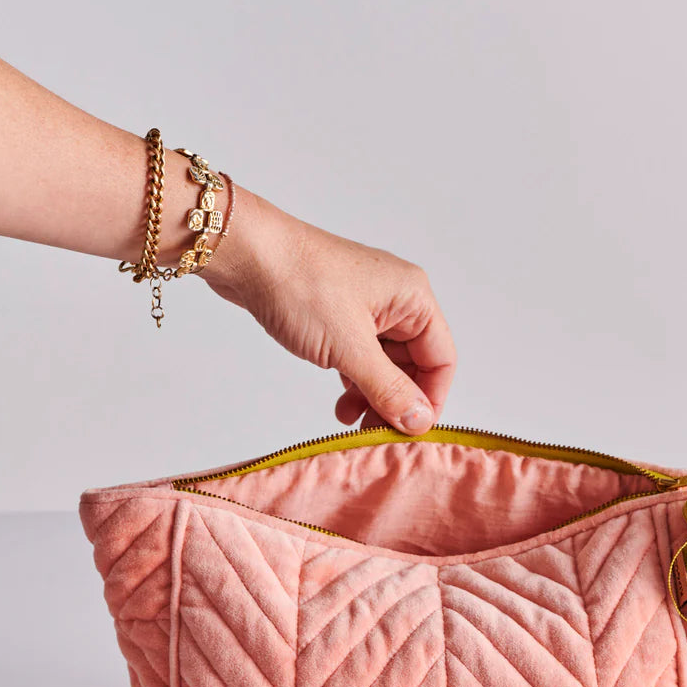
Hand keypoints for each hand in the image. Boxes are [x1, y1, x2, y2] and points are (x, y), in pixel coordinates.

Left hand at [198, 189, 455, 433]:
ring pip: (384, 364)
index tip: (409, 431)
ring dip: (372, 395)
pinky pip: (359, 355)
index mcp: (413, 297)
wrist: (245, 253)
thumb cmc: (299, 284)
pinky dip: (353, 380)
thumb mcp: (349, 347)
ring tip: (350, 419)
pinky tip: (340, 401)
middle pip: (414, 365)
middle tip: (374, 432)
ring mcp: (367, 306)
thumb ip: (387, 389)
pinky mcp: (339, 314)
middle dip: (396, 401)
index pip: (441, 360)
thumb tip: (419, 421)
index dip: (429, 399)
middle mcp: (397, 300)